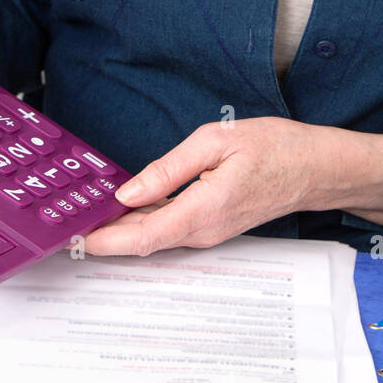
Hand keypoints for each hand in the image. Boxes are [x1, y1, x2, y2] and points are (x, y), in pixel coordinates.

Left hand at [80, 117, 322, 256]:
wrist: (315, 169)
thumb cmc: (275, 148)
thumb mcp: (217, 141)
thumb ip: (169, 168)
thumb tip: (128, 190)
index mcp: (203, 208)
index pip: (143, 235)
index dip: (105, 240)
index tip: (74, 238)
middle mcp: (204, 230)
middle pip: (142, 241)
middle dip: (104, 235)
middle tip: (66, 223)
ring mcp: (209, 233)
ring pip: (155, 236)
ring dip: (122, 229)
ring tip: (87, 212)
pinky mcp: (212, 227)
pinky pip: (170, 229)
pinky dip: (144, 222)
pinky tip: (127, 207)